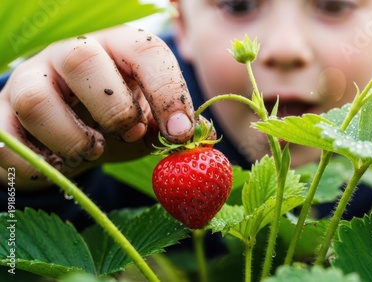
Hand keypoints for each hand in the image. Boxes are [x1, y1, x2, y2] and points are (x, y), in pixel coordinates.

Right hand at [0, 26, 194, 189]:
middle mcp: (71, 53)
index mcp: (118, 47)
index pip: (146, 51)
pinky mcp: (4, 113)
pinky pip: (5, 137)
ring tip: (92, 152)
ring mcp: (32, 79)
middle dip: (113, 108)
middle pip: (81, 60)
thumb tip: (195, 139)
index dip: (168, 93)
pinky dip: (37, 163)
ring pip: (35, 98)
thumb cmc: (119, 123)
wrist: (72, 136)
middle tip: (129, 134)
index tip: (180, 134)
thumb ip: (172, 127)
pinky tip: (60, 167)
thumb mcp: (151, 121)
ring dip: (72, 139)